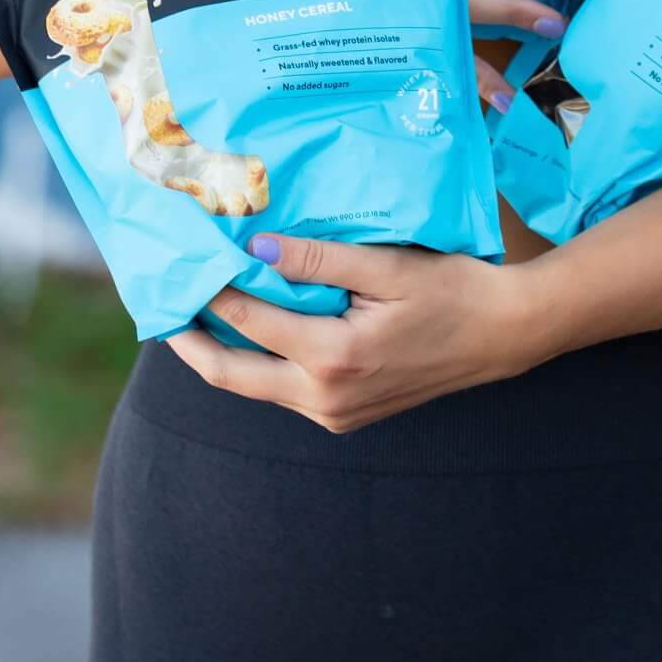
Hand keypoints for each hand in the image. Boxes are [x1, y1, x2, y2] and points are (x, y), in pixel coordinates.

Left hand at [167, 235, 544, 430]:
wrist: (502, 336)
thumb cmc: (453, 289)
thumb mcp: (389, 265)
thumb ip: (321, 259)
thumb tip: (258, 247)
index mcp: (334, 358)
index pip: (248, 321)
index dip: (208, 289)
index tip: (180, 259)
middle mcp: (325, 398)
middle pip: (232, 375)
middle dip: (190, 340)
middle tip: (158, 303)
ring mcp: (334, 414)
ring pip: (255, 385)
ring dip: (222, 350)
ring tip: (194, 309)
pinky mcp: (344, 414)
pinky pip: (283, 388)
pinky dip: (258, 358)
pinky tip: (249, 326)